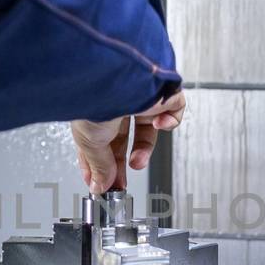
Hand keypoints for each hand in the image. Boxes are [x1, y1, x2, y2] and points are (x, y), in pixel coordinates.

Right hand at [72, 90, 186, 193]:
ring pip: (149, 127)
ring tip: (137, 162)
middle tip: (119, 182)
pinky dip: (170, 121)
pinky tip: (159, 123)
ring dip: (144, 149)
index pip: (99, 140)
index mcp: (95, 110)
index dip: (100, 163)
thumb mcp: (90, 143)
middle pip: (124, 138)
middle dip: (121, 163)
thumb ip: (99, 166)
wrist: (113, 79)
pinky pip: (174, 108)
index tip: (100, 182)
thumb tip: (100, 184)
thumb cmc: (94, 101)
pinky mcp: (162, 91)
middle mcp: (116, 102)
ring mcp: (140, 96)